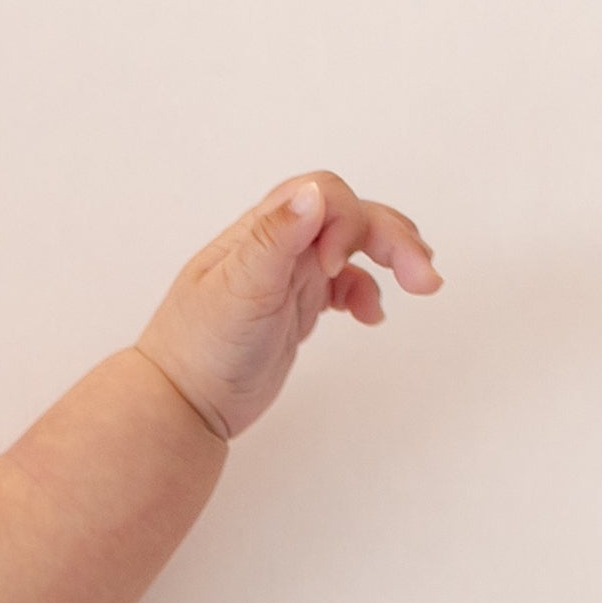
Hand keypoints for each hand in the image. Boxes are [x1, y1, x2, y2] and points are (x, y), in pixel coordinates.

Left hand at [135, 174, 440, 441]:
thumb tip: (313, 194)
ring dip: (391, 259)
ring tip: (423, 284)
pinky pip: (344, 286)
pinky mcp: (295, 308)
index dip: (346, 220)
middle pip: (350, 217)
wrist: (178, 408)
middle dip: (391, 237)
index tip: (332, 269)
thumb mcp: (237, 292)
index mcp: (258, 232)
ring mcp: (288, 277)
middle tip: (423, 275)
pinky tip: (372, 317)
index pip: (323, 194)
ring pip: (353, 248)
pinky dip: (366, 293)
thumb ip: (273, 240)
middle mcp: (276, 247)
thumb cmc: (198, 351)